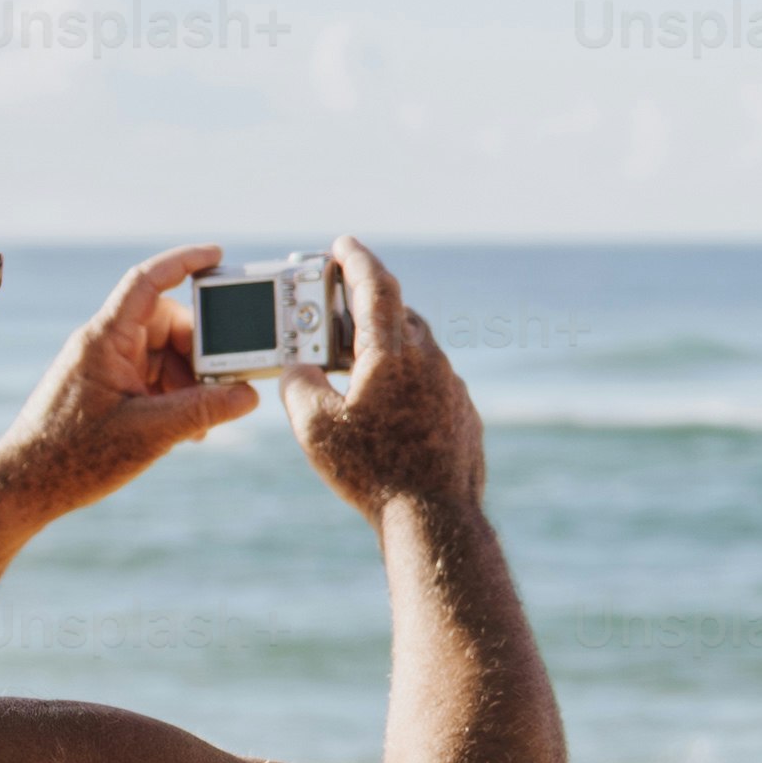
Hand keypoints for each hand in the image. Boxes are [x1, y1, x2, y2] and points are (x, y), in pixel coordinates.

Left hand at [0, 244, 261, 526]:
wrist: (26, 487)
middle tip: (223, 381)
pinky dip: (173, 396)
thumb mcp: (150, 433)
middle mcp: (104, 345)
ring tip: (202, 419)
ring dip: (189, 381)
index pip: (147, 282)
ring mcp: (105, 367)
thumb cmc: (73, 457)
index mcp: (106, 339)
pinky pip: (150, 377)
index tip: (216, 254)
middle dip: (199, 352)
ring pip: (162, 354)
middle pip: (166, 324)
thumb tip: (248, 396)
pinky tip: (186, 428)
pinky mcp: (106, 389)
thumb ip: (202, 411)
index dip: (183, 262)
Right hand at [286, 239, 488, 518]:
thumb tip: (298, 369)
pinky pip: (431, 383)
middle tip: (335, 313)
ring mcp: (452, 387)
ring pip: (416, 350)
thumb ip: (298, 384)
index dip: (356, 258)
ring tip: (355, 366)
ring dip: (385, 347)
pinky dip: (406, 381)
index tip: (343, 243)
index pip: (375, 284)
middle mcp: (429, 360)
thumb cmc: (373, 472)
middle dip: (365, 306)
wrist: (435, 519)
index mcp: (392, 352)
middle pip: (397, 315)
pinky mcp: (463, 414)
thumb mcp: (314, 427)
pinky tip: (387, 409)